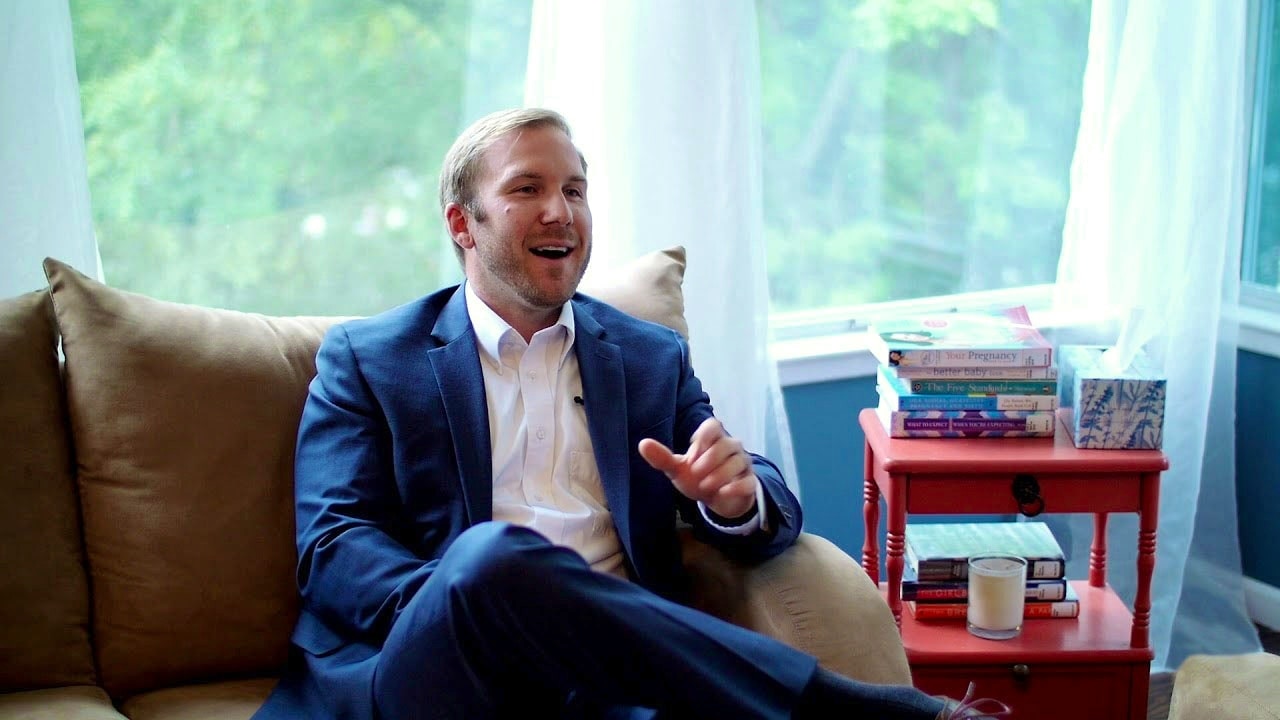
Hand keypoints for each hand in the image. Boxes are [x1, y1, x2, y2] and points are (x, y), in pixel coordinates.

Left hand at [638, 418, 757, 519]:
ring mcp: (743, 465)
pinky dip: (735, 487)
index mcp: (713, 439)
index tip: (692, 453)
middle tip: (695, 473)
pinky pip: (748, 481)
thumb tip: (642, 443)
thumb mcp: (678, 469)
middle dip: (709, 460)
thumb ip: (662, 457)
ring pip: (738, 462)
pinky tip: (721, 493)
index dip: (702, 437)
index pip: (713, 425)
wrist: (717, 499)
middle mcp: (731, 448)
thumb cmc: (698, 477)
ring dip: (719, 475)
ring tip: (705, 486)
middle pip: (726, 444)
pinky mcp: (749, 483)